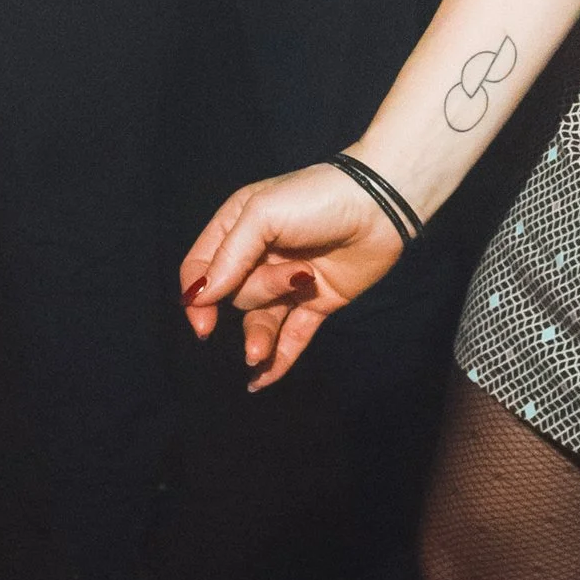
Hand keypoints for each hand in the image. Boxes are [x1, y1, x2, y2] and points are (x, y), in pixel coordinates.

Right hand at [180, 164, 408, 391]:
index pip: (201, 267)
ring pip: (262, 319)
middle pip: (235, 294)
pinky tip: (262, 380)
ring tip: (258, 354)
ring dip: (259, 337)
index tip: (203, 322)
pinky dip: (279, 359)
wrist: (382, 204)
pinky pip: (292, 336)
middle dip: (258, 294)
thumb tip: (198, 298)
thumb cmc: (317, 198)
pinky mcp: (317, 301)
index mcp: (238, 227)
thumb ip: (229, 257)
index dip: (197, 296)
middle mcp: (260, 256)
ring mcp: (289, 281)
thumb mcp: (263, 215)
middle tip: (294, 276)